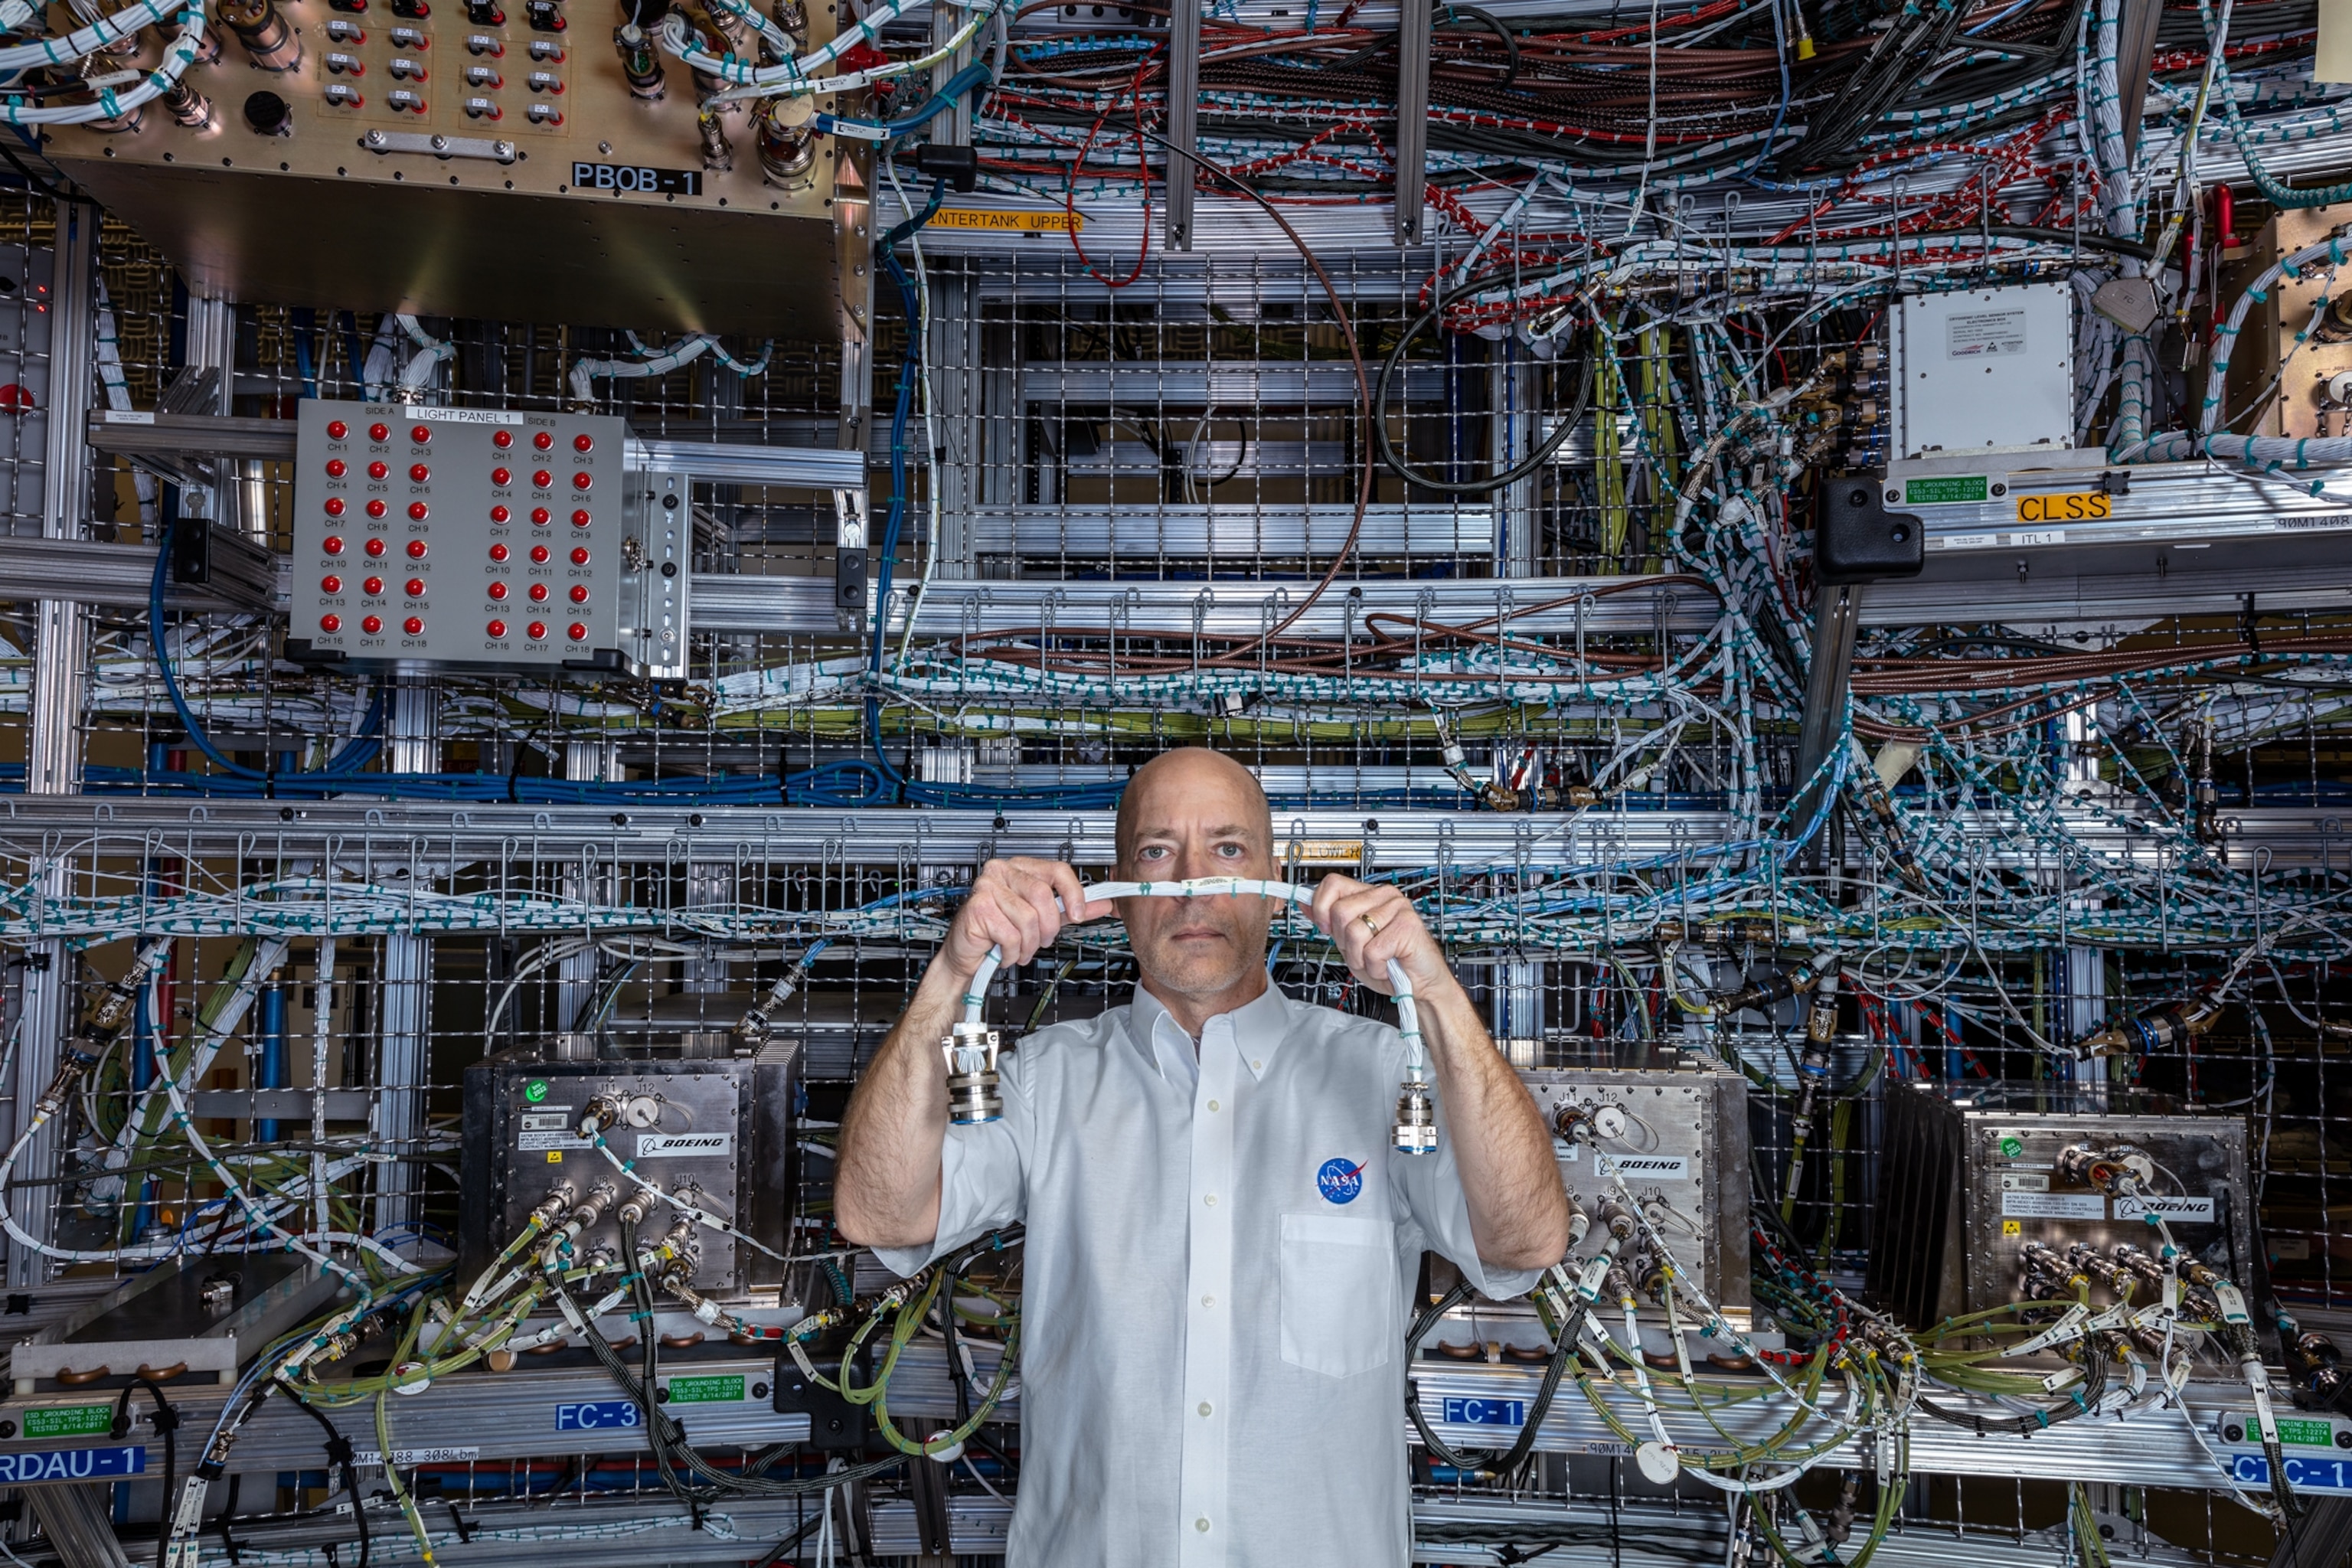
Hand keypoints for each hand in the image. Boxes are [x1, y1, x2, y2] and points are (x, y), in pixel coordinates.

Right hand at [937, 857, 1114, 988]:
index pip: (1057, 870)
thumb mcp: (1043, 919)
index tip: (1079, 914)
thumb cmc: (1000, 933)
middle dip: (1048, 927)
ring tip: (1019, 948)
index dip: (1073, 893)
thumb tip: (1103, 903)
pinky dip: (1012, 952)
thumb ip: (1071, 909)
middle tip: (1041, 940)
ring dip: (1028, 944)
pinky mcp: (978, 908)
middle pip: (1042, 895)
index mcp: (1020, 867)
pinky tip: (1003, 951)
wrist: (967, 954)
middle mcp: (1002, 871)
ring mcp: (987, 887)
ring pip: (1028, 918)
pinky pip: (1011, 935)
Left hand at [1307, 873, 1455, 1001]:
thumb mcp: (1350, 943)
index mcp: (1368, 895)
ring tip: (1377, 959)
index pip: (1332, 884)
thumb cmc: (1390, 964)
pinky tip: (1388, 964)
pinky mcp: (1407, 926)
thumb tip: (1304, 903)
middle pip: (1339, 911)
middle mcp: (1384, 896)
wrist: (1420, 985)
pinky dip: (1376, 967)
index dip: (1321, 908)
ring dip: (1360, 957)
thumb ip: (1330, 922)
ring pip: (1354, 932)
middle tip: (1362, 951)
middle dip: (1343, 941)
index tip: (1326, 927)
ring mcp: (1398, 908)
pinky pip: (1373, 950)